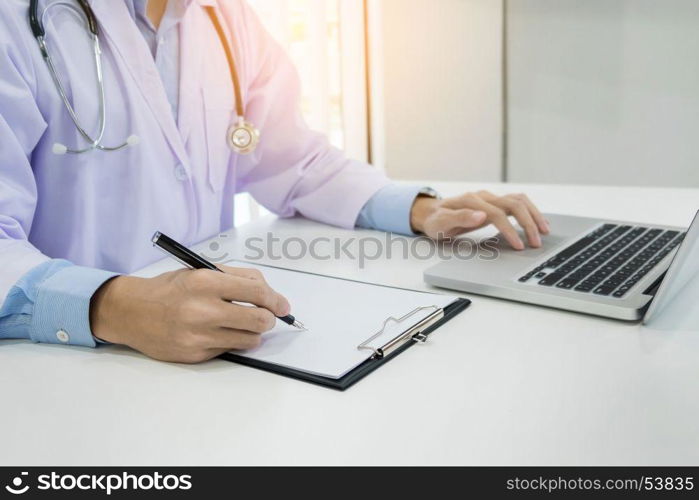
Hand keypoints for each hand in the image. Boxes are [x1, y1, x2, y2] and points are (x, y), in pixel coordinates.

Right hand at [90, 266, 289, 362]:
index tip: (283, 306)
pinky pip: (229, 349)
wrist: (132, 312)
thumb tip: (269, 293)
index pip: (257, 292)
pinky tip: (216, 332)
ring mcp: (198, 335)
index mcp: (205, 282)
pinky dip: (230, 341)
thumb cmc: (170, 290)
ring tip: (239, 324)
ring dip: (252, 332)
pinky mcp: (194, 354)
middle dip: (269, 319)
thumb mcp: (201, 272)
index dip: (276, 300)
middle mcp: (202, 309)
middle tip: (265, 316)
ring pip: (250, 339)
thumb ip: (237, 278)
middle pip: (259, 320)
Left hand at [410, 190, 549, 248]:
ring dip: (534, 215)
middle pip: (514, 204)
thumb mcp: (441, 223)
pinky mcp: (495, 203)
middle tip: (536, 243)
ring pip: (519, 201)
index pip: (497, 214)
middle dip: (528, 223)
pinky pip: (518, 203)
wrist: (432, 213)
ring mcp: (491, 198)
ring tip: (544, 232)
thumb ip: (460, 218)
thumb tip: (481, 215)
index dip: (510, 230)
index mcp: (471, 201)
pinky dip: (530, 212)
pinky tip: (538, 223)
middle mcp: (484, 197)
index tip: (519, 246)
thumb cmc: (436, 221)